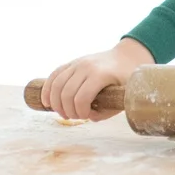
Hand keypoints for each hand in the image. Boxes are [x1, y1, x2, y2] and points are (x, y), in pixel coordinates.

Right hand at [40, 38, 155, 119]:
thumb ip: (106, 110)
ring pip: (56, 84)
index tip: (86, 117)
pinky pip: (54, 75)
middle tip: (74, 117)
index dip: (80, 112)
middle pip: (67, 93)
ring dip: (56, 103)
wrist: (126, 57)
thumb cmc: (127, 79)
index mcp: (101, 74)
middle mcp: (86, 67)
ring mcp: (77, 63)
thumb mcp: (123, 96)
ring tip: (63, 113)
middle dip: (68, 110)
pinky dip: (47, 89)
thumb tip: (88, 117)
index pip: (82, 98)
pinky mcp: (72, 63)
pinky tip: (47, 102)